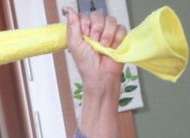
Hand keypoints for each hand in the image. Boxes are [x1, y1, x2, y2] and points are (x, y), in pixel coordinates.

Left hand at [65, 8, 126, 137]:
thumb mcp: (75, 45)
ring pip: (111, 20)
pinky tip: (112, 48)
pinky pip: (121, 28)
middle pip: (98, 15)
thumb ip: (72, 27)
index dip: (85, 22)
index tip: (85, 34)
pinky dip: (117, 38)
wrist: (101, 75)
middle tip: (94, 41)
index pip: (84, 15)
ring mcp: (108, 33)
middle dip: (97, 27)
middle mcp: (96, 30)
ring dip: (107, 34)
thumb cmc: (87, 64)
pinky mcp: (120, 37)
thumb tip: (67, 10)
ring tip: (104, 46)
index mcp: (83, 32)